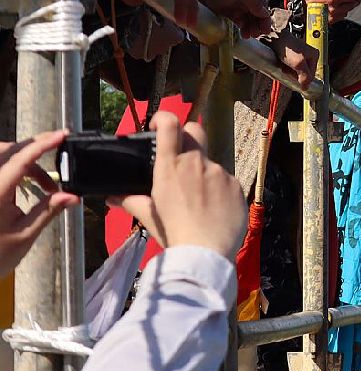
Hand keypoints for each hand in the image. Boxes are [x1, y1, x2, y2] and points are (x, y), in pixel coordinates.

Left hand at [0, 131, 76, 277]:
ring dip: (23, 161)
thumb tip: (73, 195)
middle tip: (56, 155)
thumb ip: (48, 209)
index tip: (63, 134)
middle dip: (32, 148)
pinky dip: (13, 171)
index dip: (43, 144)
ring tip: (44, 182)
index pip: (21, 160)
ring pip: (1, 158)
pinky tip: (25, 187)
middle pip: (6, 151)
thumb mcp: (26, 234)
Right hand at [118, 114, 244, 256]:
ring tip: (198, 200)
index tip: (159, 125)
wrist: (206, 252)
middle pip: (195, 130)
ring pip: (210, 163)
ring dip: (203, 174)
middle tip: (180, 155)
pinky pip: (226, 182)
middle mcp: (197, 162)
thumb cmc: (174, 233)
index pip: (169, 125)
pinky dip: (219, 190)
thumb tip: (113, 197)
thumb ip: (132, 201)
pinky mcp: (237, 185)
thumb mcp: (149, 216)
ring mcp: (220, 172)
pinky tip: (215, 210)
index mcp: (171, 166)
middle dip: (186, 135)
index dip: (164, 118)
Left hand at [198, 0, 271, 38]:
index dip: (265, 18)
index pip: (262, 5)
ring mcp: (234, 6)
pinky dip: (243, 29)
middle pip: (256, 14)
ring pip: (249, 19)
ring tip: (248, 36)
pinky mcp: (226, 13)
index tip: (265, 30)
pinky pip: (239, 22)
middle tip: (256, 34)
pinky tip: (243, 34)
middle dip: (258, 25)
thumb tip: (264, 13)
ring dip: (252, 28)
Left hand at [268, 32, 318, 86]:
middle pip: (302, 73)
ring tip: (282, 66)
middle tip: (288, 70)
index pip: (312, 75)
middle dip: (293, 75)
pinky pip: (286, 67)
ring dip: (287, 72)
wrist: (273, 37)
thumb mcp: (299, 64)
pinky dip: (282, 68)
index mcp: (314, 56)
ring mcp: (297, 56)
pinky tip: (279, 64)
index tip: (296, 80)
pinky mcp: (289, 55)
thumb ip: (305, 77)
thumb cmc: (287, 46)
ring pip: (293, 71)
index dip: (304, 79)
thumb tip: (306, 87)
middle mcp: (307, 55)